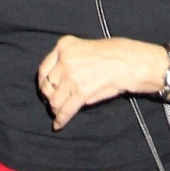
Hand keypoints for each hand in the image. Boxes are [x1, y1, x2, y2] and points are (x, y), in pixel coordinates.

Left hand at [37, 36, 169, 129]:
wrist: (127, 61)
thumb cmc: (111, 54)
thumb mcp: (84, 49)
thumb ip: (69, 61)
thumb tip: (58, 83)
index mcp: (64, 45)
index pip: (43, 69)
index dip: (42, 83)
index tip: (45, 90)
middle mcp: (64, 59)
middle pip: (47, 86)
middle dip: (50, 98)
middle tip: (55, 104)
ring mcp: (71, 76)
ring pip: (55, 100)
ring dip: (56, 109)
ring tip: (60, 113)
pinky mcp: (80, 92)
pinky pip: (65, 110)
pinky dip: (61, 120)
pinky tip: (59, 125)